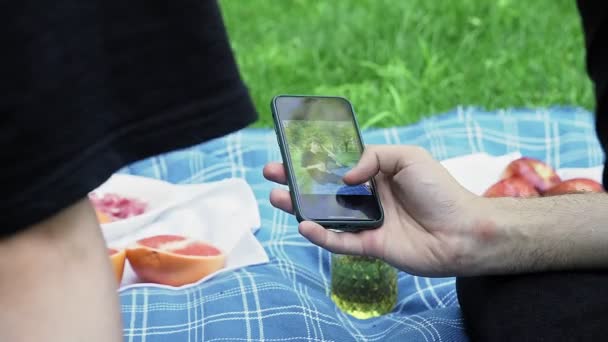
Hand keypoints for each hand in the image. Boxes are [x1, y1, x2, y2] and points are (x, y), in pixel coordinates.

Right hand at [263, 145, 485, 276]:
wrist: (463, 230)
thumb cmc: (440, 190)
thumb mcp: (408, 157)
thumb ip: (373, 157)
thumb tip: (345, 176)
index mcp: (375, 174)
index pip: (337, 165)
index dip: (314, 160)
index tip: (291, 152)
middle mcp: (367, 198)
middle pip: (324, 190)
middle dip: (296, 182)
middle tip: (272, 173)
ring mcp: (367, 223)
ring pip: (326, 216)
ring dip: (300, 208)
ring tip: (277, 197)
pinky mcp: (370, 246)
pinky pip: (340, 242)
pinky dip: (322, 236)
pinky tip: (305, 226)